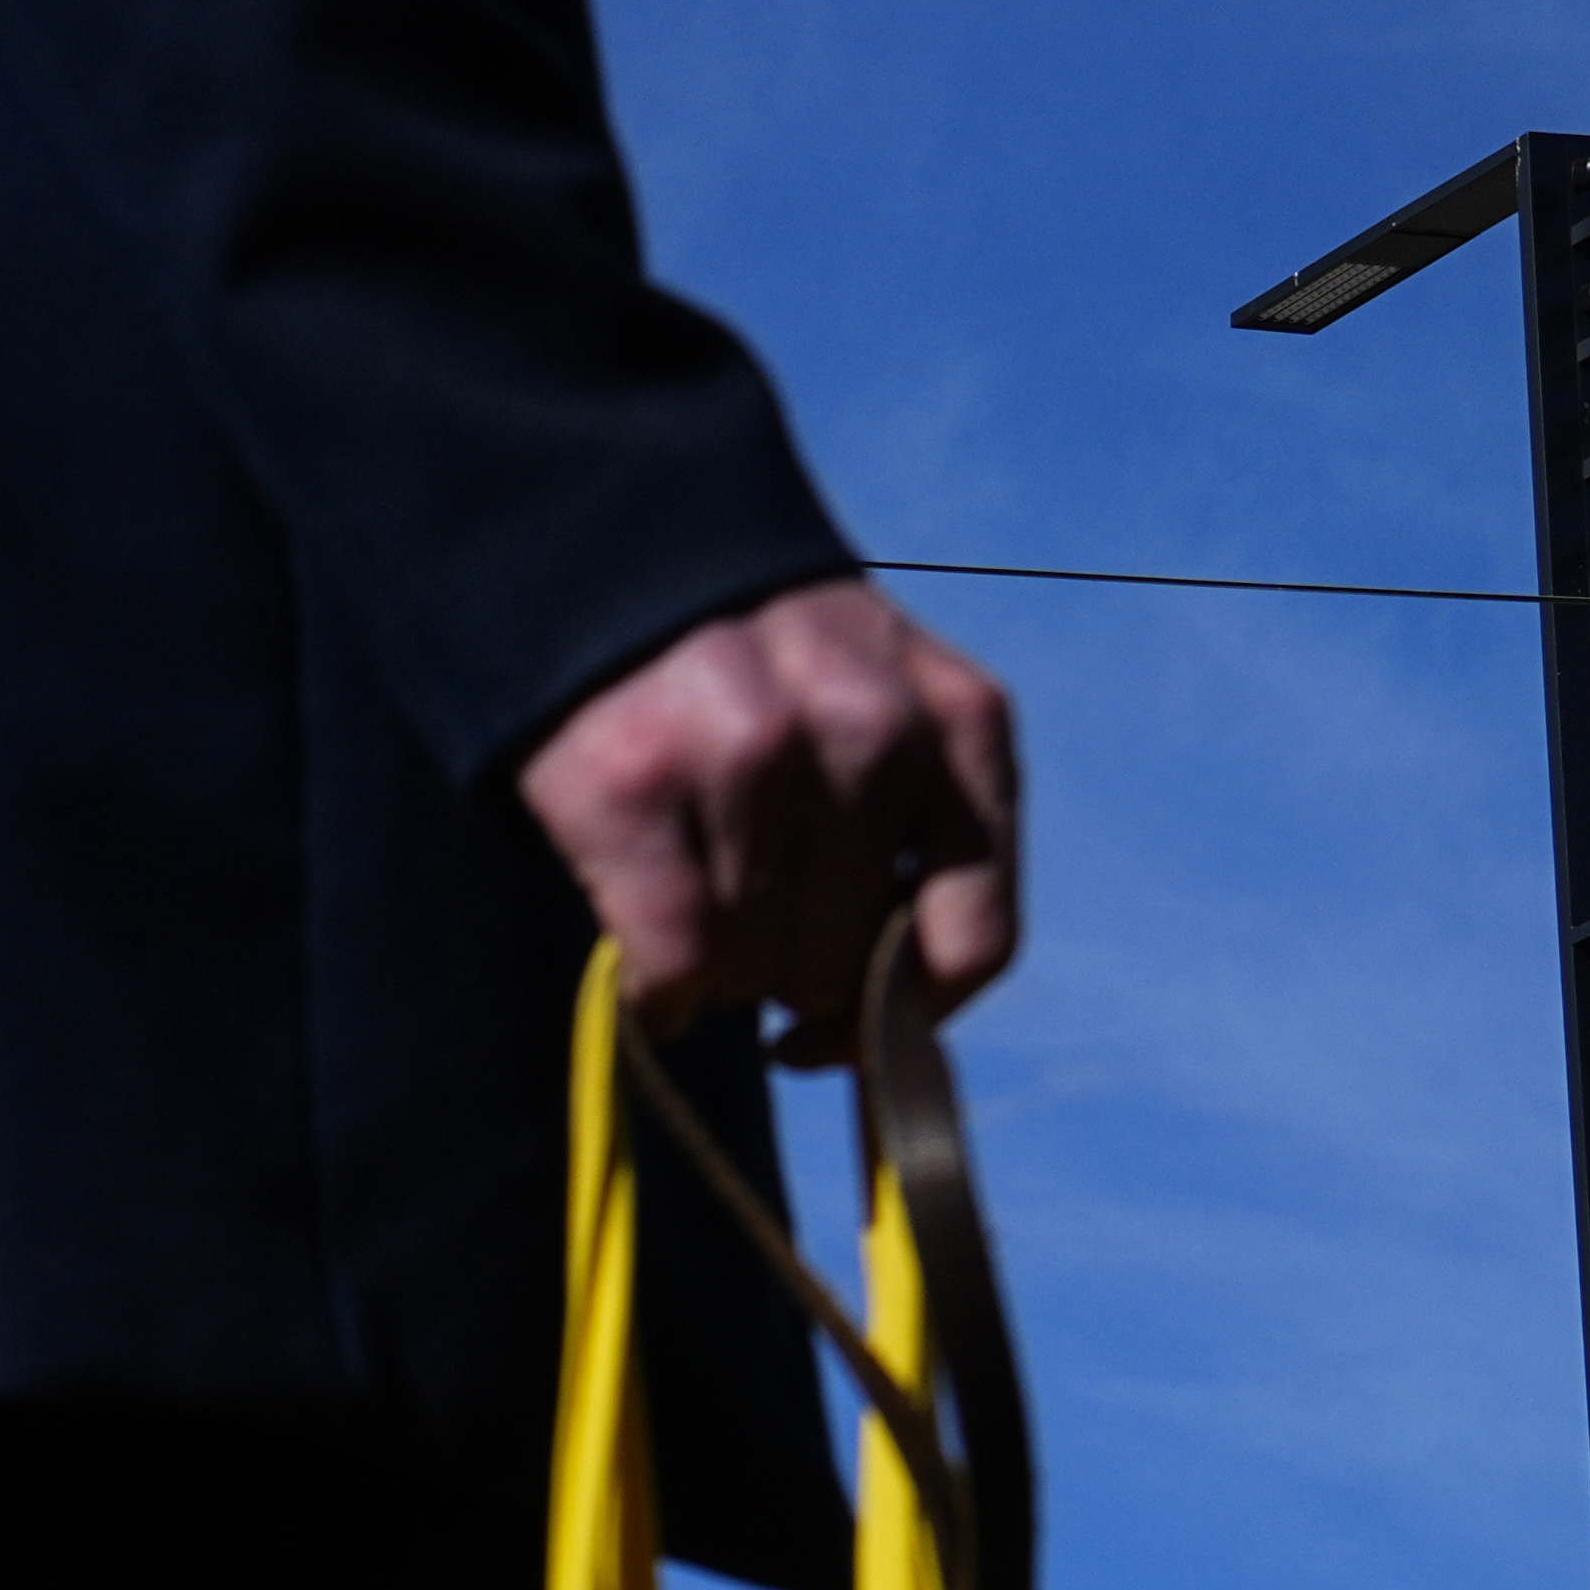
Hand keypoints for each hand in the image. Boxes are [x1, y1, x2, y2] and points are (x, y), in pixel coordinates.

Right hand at [521, 578, 1021, 1054]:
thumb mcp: (884, 714)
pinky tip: (648, 975)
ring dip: (715, 979)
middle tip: (742, 944)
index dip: (905, 1018)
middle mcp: (871, 734)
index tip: (838, 1034)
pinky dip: (657, 994)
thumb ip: (913, 835)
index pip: (974, 940)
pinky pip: (672, 961)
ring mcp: (753, 754)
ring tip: (689, 923)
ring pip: (752, 970)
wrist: (615, 555)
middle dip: (787, 983)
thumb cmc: (755, 669)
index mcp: (960, 724)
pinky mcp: (640, 785)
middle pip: (844, 969)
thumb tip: (884, 1027)